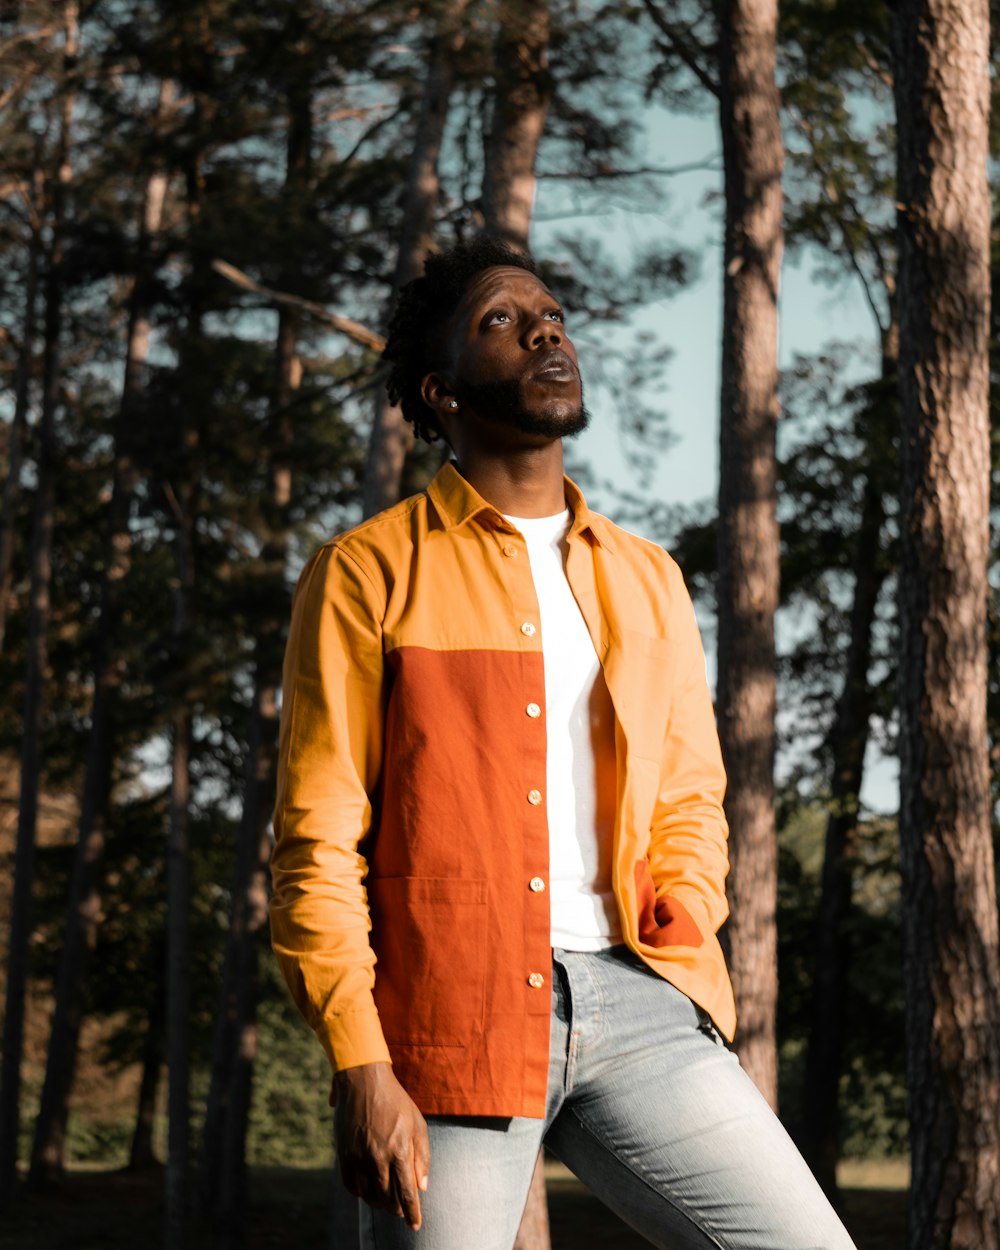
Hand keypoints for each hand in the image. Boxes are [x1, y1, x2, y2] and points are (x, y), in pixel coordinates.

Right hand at [334, 1062, 430, 1230]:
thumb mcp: (417, 1123)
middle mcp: (378, 1156)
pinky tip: (368, 1191)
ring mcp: (358, 1155)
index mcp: (400, 1149)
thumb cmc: (396, 1101)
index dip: (412, 1213)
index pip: (406, 1193)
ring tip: (386, 1202)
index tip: (415, 1225)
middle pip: (387, 1198)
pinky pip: (350, 1184)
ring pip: (368, 1194)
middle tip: (401, 1211)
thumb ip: (422, 1156)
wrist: (363, 1080)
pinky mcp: (344, 1152)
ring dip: (378, 1203)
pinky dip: (360, 1193)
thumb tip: (421, 1187)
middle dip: (396, 1209)